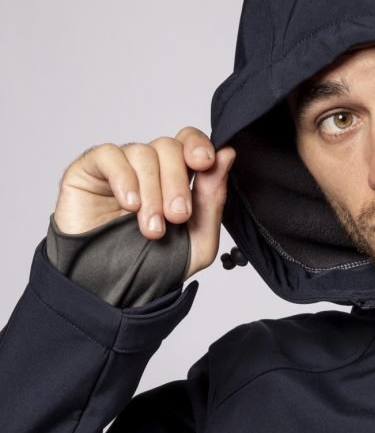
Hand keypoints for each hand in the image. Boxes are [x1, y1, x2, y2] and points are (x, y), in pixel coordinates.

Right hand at [52, 127, 235, 278]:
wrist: (110, 290)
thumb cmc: (153, 266)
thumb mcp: (197, 242)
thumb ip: (214, 200)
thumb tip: (226, 155)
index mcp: (176, 178)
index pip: (189, 143)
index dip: (198, 145)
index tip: (205, 162)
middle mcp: (149, 168)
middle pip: (169, 146)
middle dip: (177, 182)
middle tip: (177, 217)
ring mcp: (120, 167)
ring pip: (143, 152)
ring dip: (152, 191)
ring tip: (151, 228)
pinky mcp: (90, 170)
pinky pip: (109, 154)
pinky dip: (124, 177)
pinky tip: (129, 204)